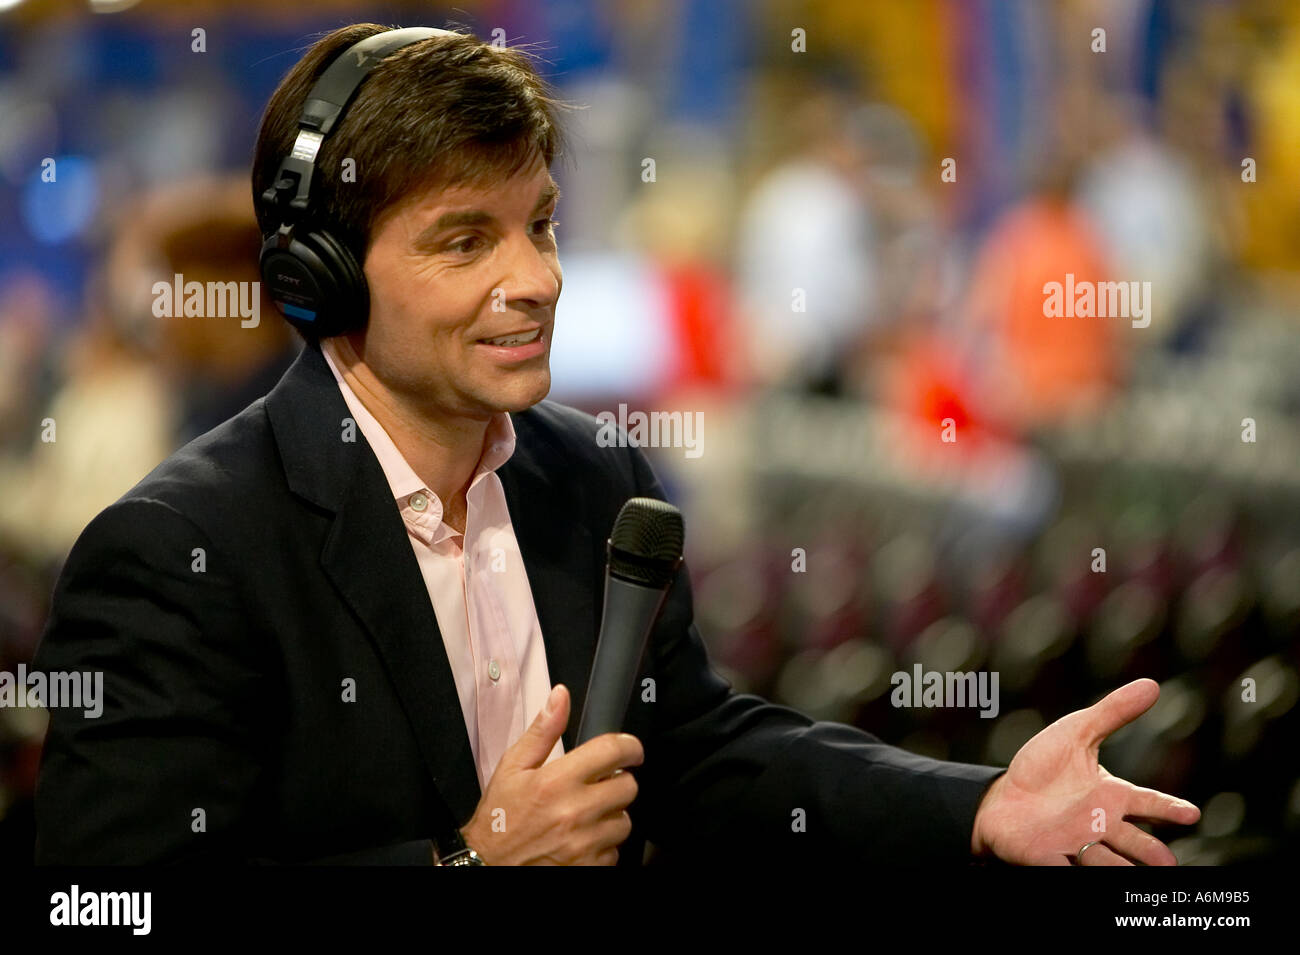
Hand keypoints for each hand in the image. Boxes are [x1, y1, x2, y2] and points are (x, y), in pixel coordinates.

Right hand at [459, 684, 642, 864]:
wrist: (487, 865)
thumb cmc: (499, 816)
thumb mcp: (513, 766)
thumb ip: (543, 730)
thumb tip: (560, 696)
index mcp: (556, 781)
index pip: (613, 752)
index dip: (630, 747)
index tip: (631, 750)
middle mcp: (574, 812)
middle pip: (628, 787)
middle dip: (618, 782)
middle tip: (599, 785)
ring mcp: (583, 844)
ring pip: (624, 821)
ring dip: (612, 815)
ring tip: (588, 815)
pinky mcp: (587, 868)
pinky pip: (615, 852)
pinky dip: (604, 845)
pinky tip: (583, 839)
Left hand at [971, 678, 1200, 864]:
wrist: (1002, 796)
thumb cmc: (1045, 769)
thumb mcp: (1077, 733)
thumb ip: (1113, 713)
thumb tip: (1152, 685)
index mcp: (1112, 796)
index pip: (1148, 803)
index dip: (1169, 809)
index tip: (1191, 814)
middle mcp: (1100, 825)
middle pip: (1132, 842)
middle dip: (1149, 853)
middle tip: (1166, 864)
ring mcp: (1075, 844)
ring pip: (1104, 862)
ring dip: (1119, 868)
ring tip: (1137, 876)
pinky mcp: (1047, 857)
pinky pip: (1060, 867)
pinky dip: (1068, 871)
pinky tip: (1074, 870)